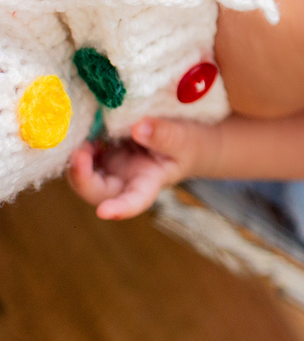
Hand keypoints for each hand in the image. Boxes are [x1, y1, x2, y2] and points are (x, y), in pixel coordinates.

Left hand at [67, 118, 209, 219]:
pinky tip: (86, 128)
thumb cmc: (189, 143)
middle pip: (97, 192)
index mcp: (149, 182)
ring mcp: (112, 167)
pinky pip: (85, 154)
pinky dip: (80, 143)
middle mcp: (125, 180)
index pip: (135, 200)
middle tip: (80, 153)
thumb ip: (164, 135)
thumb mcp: (184, 138)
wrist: (185, 138)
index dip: (119, 208)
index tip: (105, 212)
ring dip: (77, 160)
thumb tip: (138, 128)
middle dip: (82, 178)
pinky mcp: (104, 153)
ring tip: (83, 136)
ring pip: (85, 175)